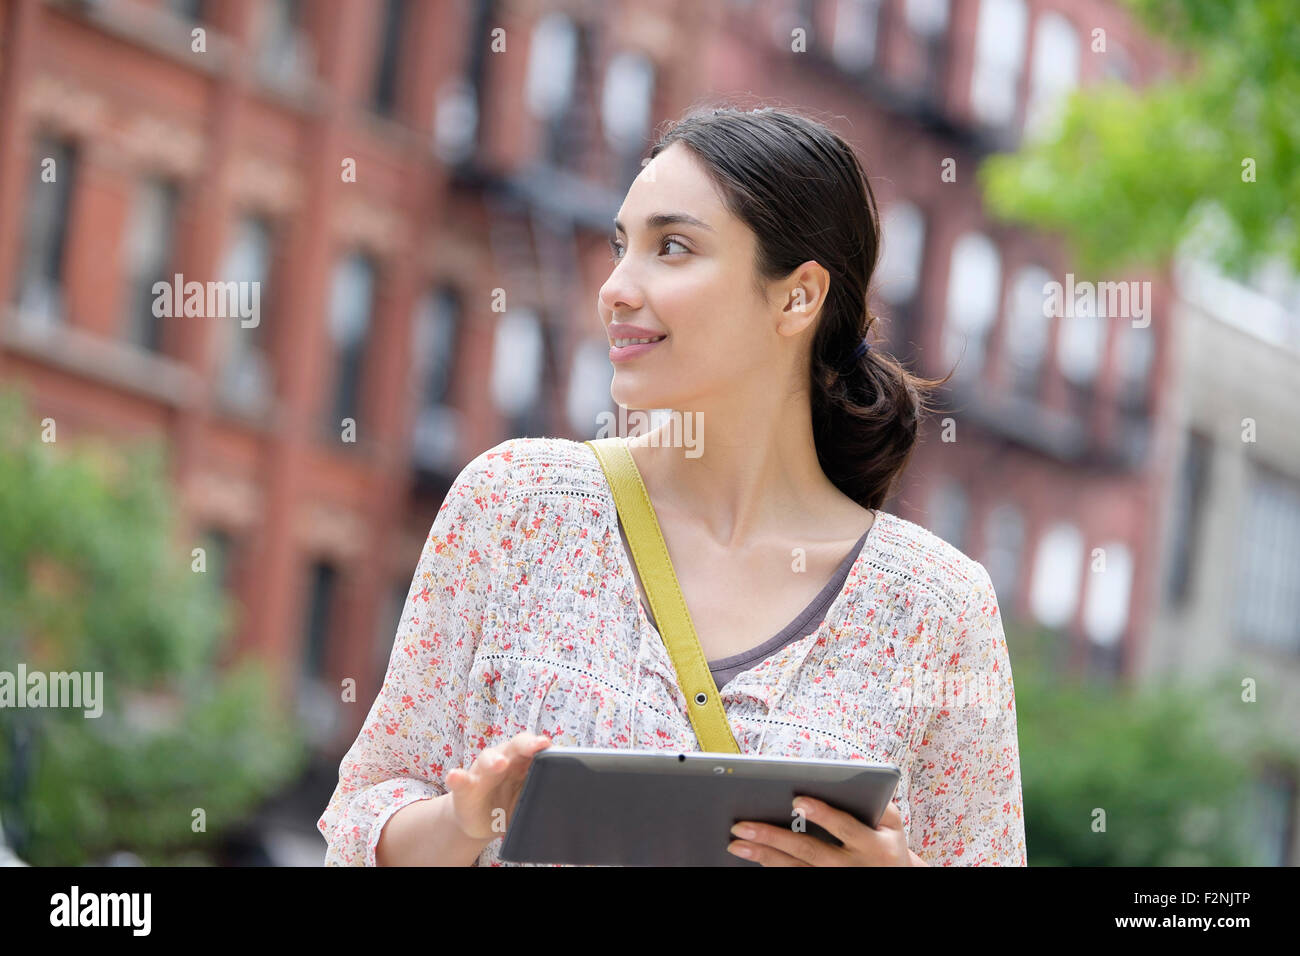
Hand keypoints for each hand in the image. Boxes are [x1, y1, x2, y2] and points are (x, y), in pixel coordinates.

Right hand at [444, 732, 551, 840]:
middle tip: (535, 747)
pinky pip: (460, 780)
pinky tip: (454, 776)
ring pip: (487, 759)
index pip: (533, 747)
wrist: (482, 821)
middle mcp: (503, 760)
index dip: (542, 745)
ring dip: (493, 760)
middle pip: (514, 746)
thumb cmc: (511, 805)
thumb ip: (543, 797)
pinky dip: (457, 777)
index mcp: (522, 761)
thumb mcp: (529, 802)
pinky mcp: (464, 789)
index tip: (549, 744)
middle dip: (526, 744)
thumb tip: (565, 808)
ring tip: (499, 764)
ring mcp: (482, 772)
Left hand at [726, 796, 928, 865]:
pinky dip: (772, 867)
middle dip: (773, 837)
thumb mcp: (892, 823)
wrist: (895, 880)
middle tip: (741, 825)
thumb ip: (876, 800)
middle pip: (809, 851)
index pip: (845, 828)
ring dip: (764, 855)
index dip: (822, 814)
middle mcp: (853, 866)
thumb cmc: (887, 843)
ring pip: (796, 869)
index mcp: (873, 846)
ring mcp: (836, 880)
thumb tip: (850, 772)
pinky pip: (795, 878)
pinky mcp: (825, 885)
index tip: (797, 800)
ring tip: (735, 843)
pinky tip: (753, 856)